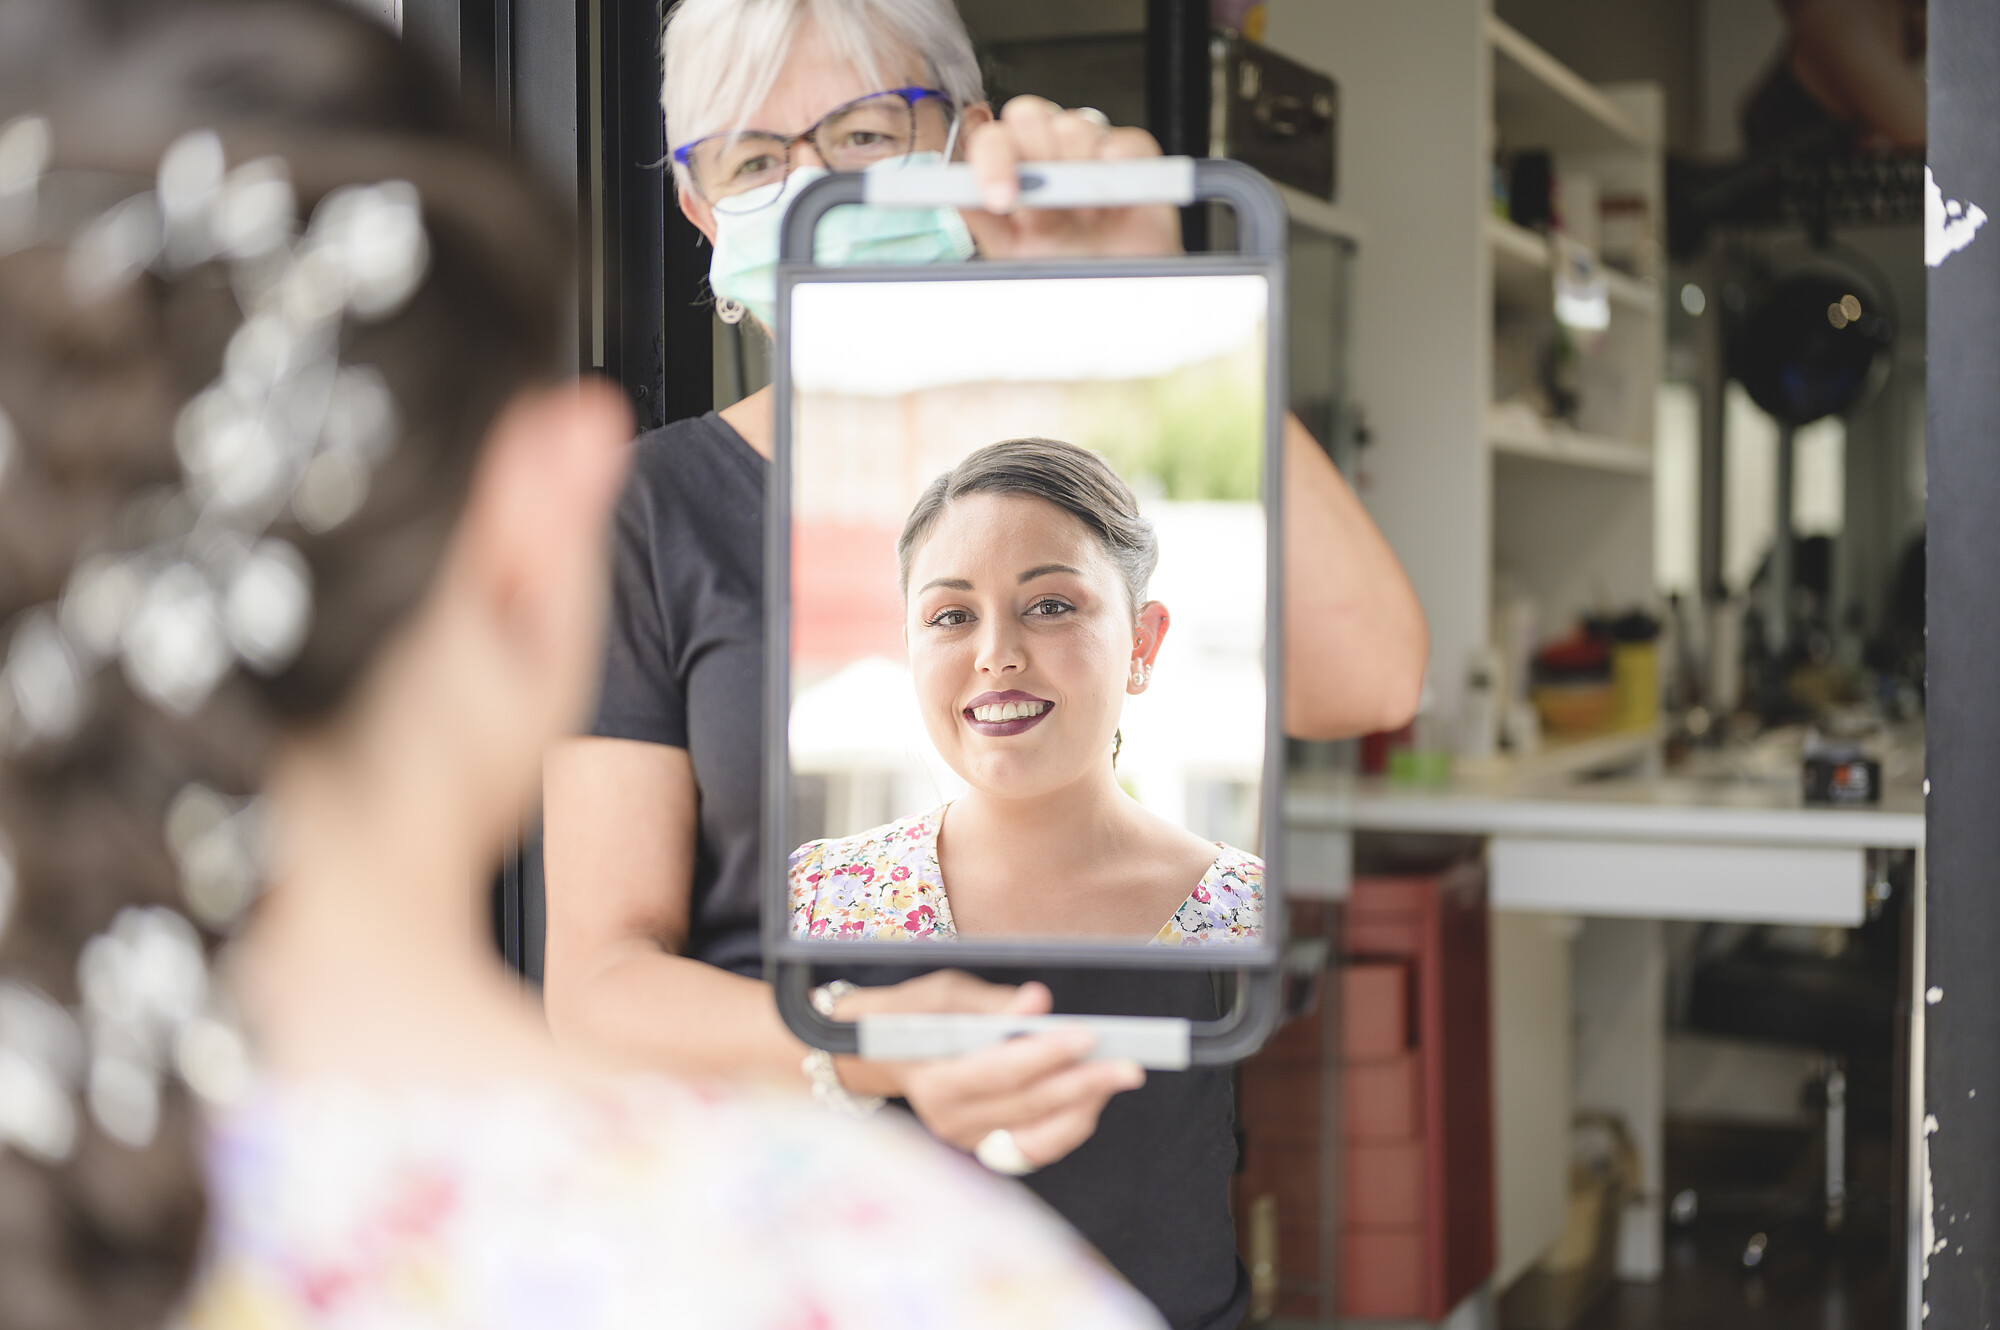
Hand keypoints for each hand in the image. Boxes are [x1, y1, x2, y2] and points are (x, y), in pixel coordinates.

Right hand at [829, 973, 1146, 1168]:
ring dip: (1083, 1107)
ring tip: (1116, 1077)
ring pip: (1037, 1135)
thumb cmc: (915, 1014)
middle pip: (1026, 1105)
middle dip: (1082, 1083)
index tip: (1089, 1035)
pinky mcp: (984, 1147)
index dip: (1045, 1054)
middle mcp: (948, 1119)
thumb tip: (1039, 1003)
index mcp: (932, 1078)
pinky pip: (1035, 1146)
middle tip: (1128, 1066)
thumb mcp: (945, 994)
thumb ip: (993, 1002)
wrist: (880, 1053)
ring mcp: (967, 1140)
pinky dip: (1067, 1124)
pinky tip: (1090, 1097)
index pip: (998, 1071)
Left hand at [960, 96, 1182, 259]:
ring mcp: (1088, 145)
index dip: (991, 160)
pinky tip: (1109, 205)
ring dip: (1076, 172)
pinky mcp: (1130, 150)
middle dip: (1034, 156)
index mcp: (1013, 165)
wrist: (1117, 288)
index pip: (991, 138)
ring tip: (1082, 215)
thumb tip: (954, 192)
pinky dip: (1112, 171)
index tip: (1000, 197)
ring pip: (1073, 125)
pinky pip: (1118, 142)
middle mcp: (1047, 148)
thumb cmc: (1064, 265)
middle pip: (1027, 114)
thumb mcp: (1012, 249)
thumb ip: (981, 216)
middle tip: (1046, 201)